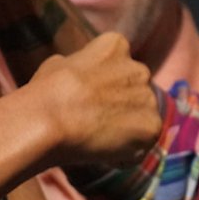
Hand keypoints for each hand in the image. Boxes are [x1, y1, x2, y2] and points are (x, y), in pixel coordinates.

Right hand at [25, 32, 159, 166]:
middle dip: (120, 105)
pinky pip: (142, 144)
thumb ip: (79, 66)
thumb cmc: (46, 91)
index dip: (104, 82)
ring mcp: (148, 98)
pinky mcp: (151, 126)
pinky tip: (104, 153)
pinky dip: (126, 153)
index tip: (89, 95)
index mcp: (116, 46)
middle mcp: (139, 69)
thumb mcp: (58, 64)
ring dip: (125, 130)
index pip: (118, 62)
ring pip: (141, 118)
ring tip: (97, 140)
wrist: (50, 120)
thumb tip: (77, 73)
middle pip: (135, 90)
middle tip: (95, 121)